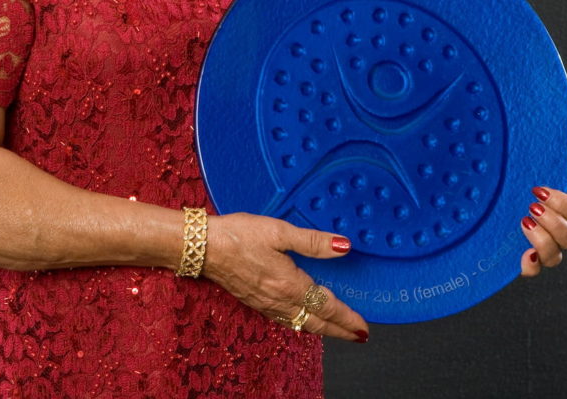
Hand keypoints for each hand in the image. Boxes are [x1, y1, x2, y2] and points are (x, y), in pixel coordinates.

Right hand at [204, 213, 369, 341]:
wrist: (203, 247)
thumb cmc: (239, 234)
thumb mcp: (279, 230)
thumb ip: (313, 241)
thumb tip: (344, 246)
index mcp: (290, 284)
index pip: (326, 306)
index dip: (347, 317)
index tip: (363, 326)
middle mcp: (279, 300)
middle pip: (316, 322)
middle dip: (339, 330)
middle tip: (358, 335)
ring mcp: (266, 303)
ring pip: (300, 323)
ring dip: (322, 329)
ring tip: (336, 330)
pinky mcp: (254, 301)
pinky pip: (284, 320)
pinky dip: (300, 323)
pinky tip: (301, 319)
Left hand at [519, 153, 566, 276]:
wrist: (478, 183)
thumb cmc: (515, 171)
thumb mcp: (542, 162)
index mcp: (560, 207)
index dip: (565, 204)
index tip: (541, 191)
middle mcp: (552, 230)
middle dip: (554, 222)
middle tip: (532, 207)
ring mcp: (536, 245)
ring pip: (555, 256)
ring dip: (543, 240)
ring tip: (524, 222)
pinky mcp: (517, 256)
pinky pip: (533, 271)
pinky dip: (532, 265)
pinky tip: (525, 253)